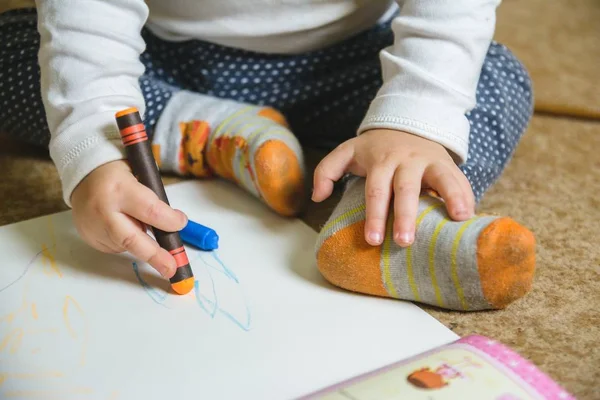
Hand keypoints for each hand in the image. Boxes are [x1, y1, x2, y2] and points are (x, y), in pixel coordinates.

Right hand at [71, 160, 187, 277]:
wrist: (84, 176)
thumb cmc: (120, 176)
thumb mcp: (142, 177)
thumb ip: (155, 201)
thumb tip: (174, 226)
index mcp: (120, 189)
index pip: (149, 210)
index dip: (169, 221)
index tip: (181, 224)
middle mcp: (103, 210)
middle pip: (131, 239)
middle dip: (155, 256)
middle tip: (171, 269)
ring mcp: (93, 227)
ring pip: (125, 246)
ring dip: (141, 244)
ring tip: (139, 223)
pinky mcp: (89, 238)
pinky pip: (115, 247)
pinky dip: (126, 243)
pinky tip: (123, 226)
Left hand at [312, 129, 474, 246]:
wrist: (407, 121)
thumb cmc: (375, 147)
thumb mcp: (347, 151)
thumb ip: (327, 170)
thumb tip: (317, 197)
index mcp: (381, 161)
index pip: (376, 191)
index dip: (374, 216)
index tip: (372, 240)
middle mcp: (406, 161)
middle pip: (406, 189)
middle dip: (405, 216)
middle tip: (404, 242)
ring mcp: (430, 160)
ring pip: (441, 178)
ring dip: (451, 198)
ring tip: (459, 220)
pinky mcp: (448, 164)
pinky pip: (460, 178)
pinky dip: (467, 195)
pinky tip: (472, 215)